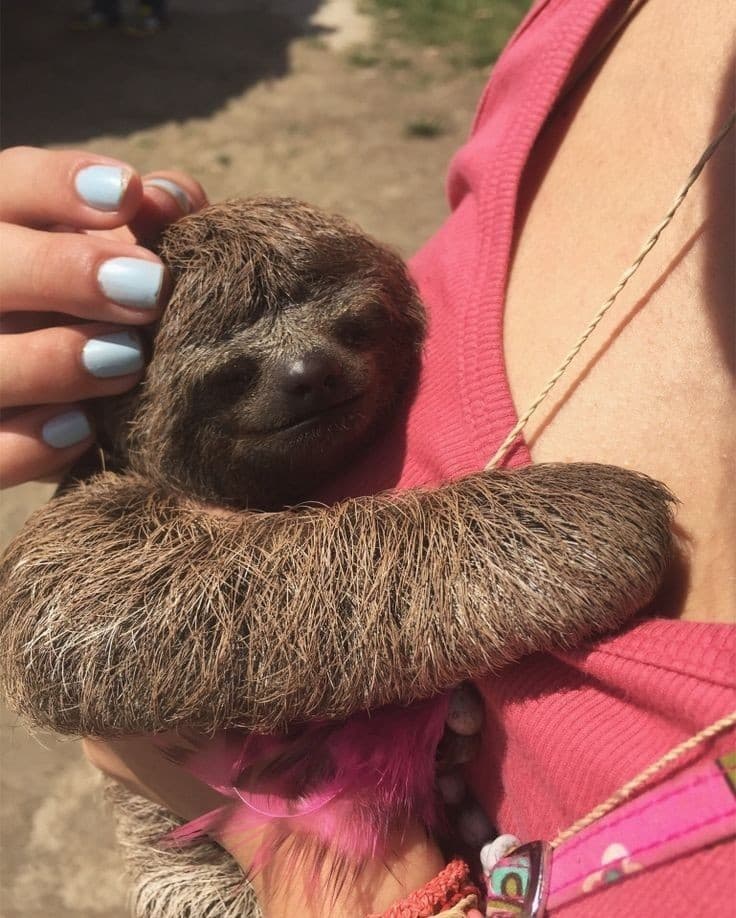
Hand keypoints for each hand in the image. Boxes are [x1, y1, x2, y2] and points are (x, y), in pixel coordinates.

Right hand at [0, 146, 206, 486]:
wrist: (79, 408)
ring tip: (128, 360)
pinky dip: (27, 444)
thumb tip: (168, 198)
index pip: (7, 187)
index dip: (58, 185)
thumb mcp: (129, 263)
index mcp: (4, 236)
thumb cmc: (115, 317)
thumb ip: (152, 224)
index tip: (128, 193)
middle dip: (60, 272)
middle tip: (148, 288)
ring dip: (51, 359)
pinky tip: (82, 430)